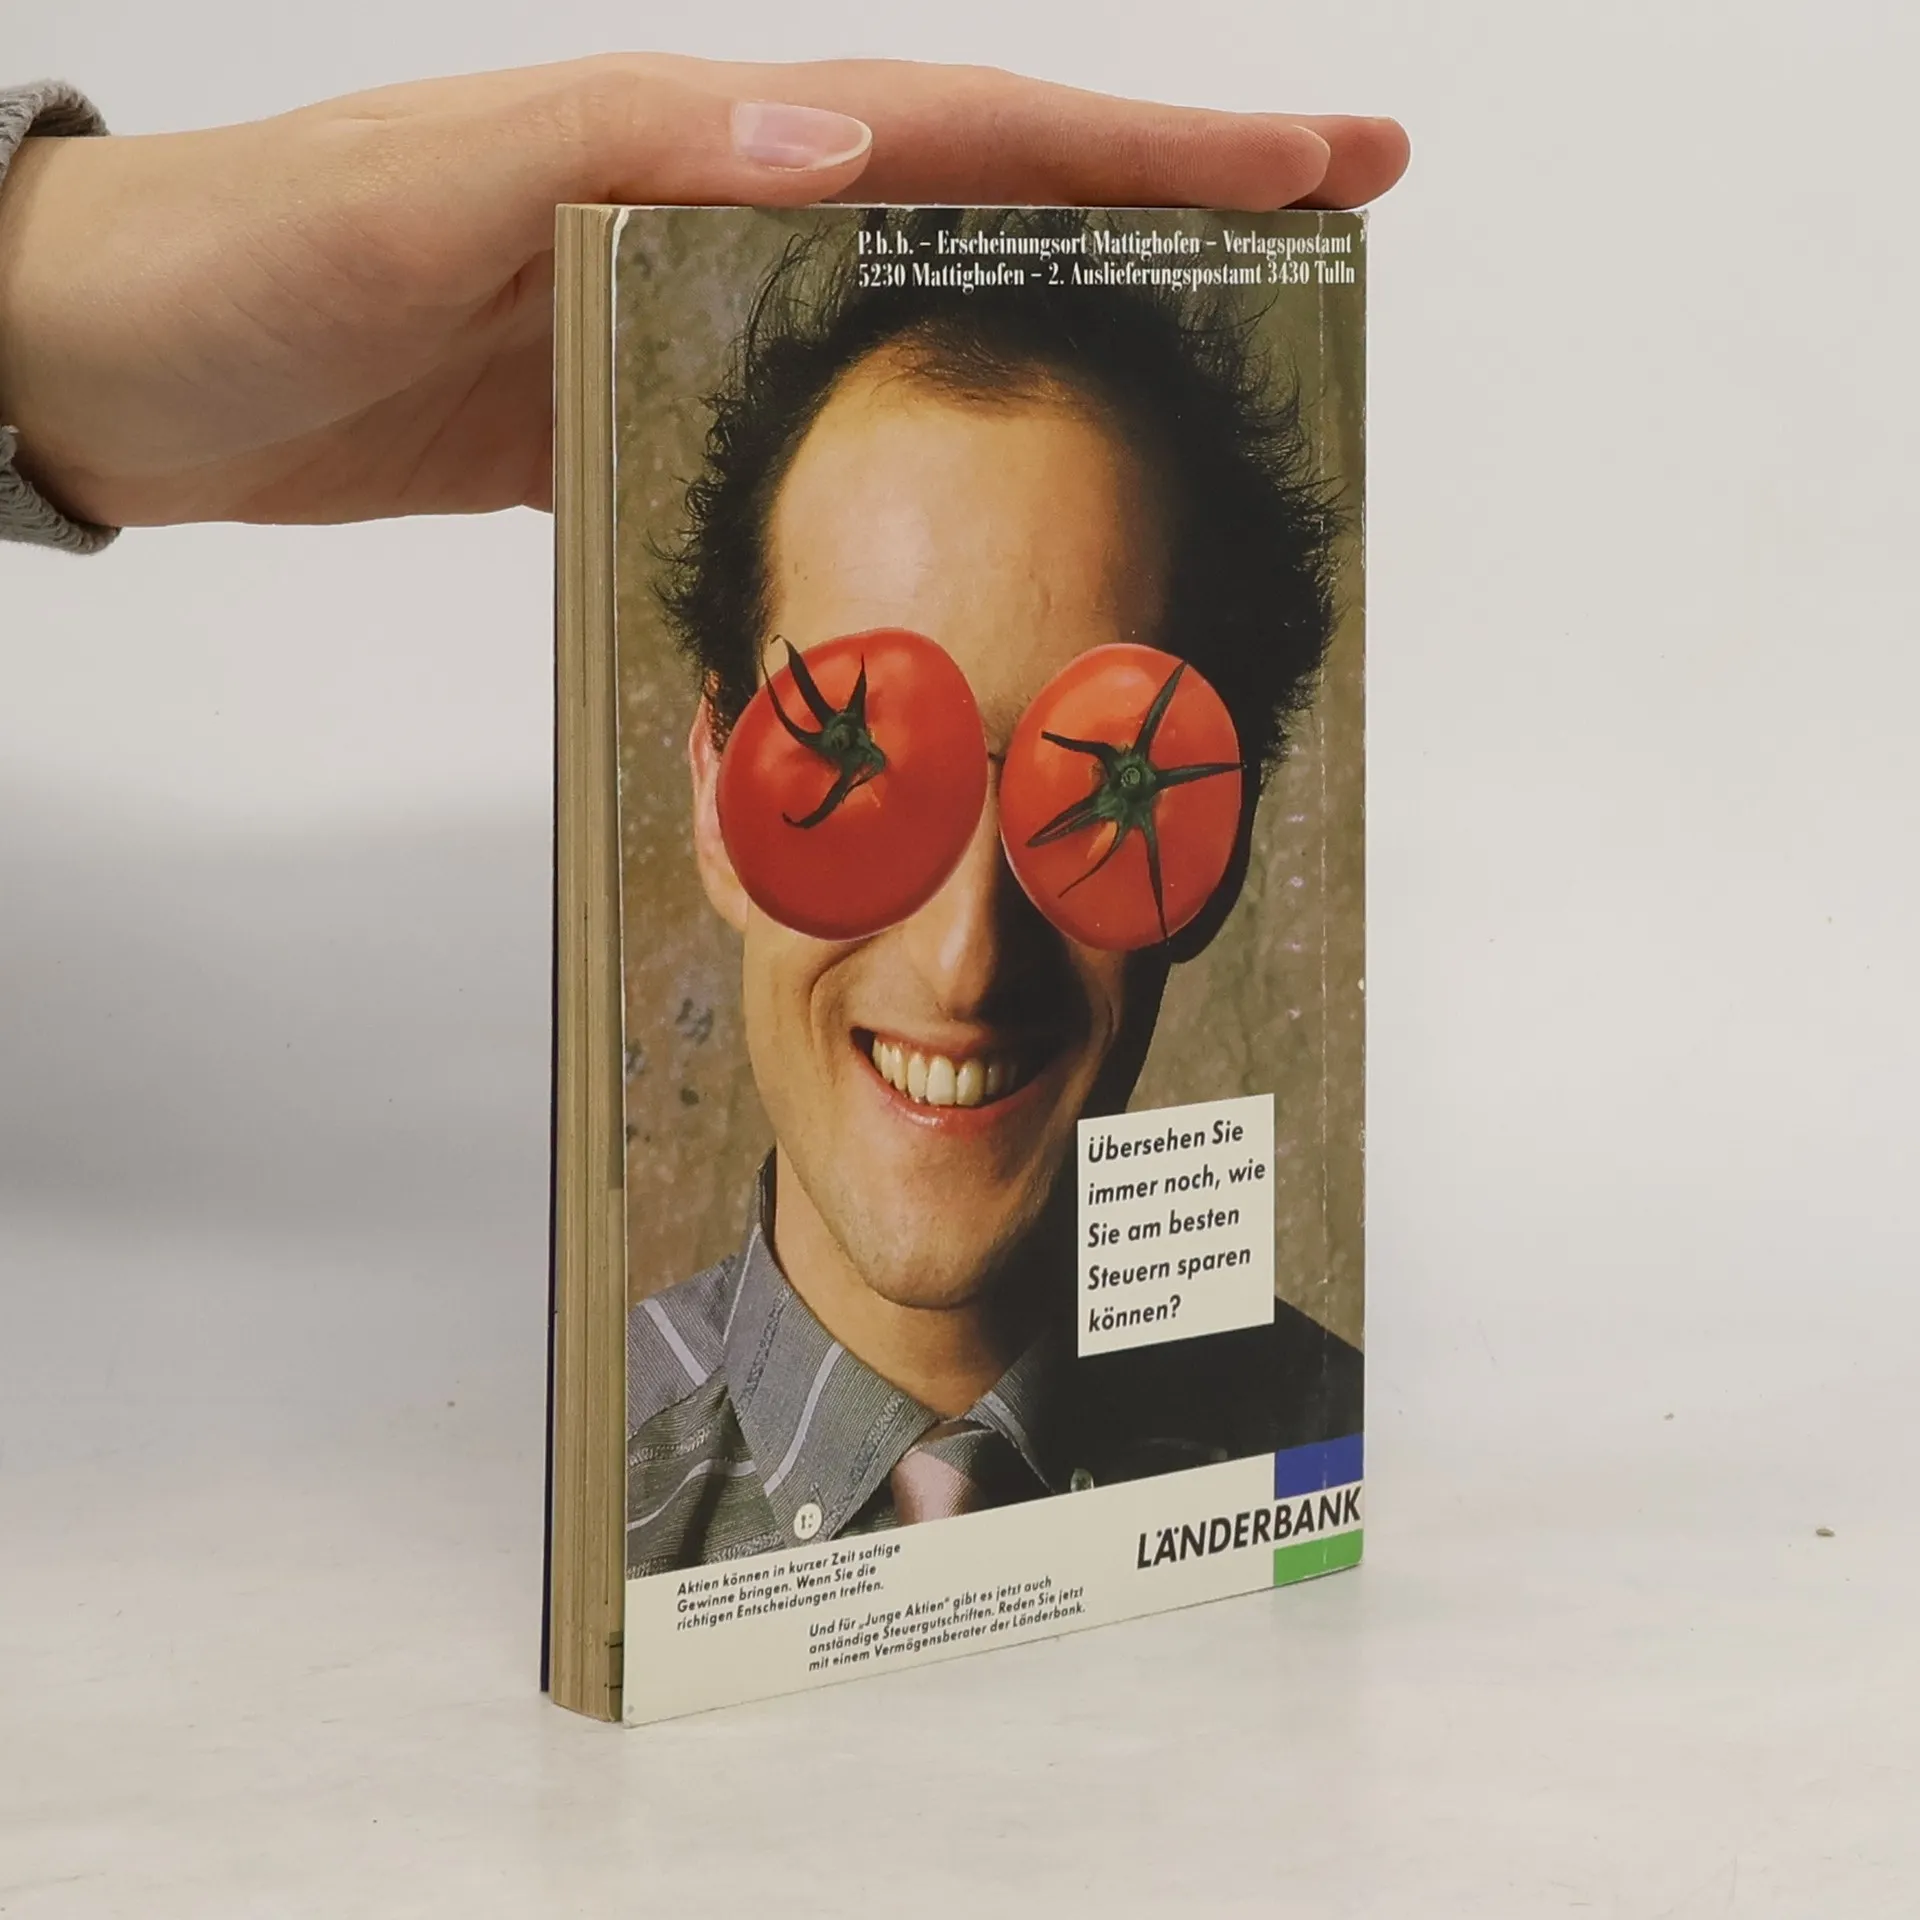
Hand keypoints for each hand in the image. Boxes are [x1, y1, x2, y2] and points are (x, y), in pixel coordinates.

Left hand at [0, 56, 1406, 527]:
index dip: (1155, 141)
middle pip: (982, 204)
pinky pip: (816, 427)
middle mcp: (718, 217)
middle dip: (1165, 207)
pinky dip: (917, 457)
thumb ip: (628, 152)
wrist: (118, 365)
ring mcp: (686, 321)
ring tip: (1203, 375)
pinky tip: (974, 515)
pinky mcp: (637, 418)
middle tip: (1323, 236)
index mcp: (698, 145)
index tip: (1319, 157)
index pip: (970, 127)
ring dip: (1063, 331)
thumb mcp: (426, 188)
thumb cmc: (243, 262)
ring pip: (919, 317)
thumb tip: (847, 147)